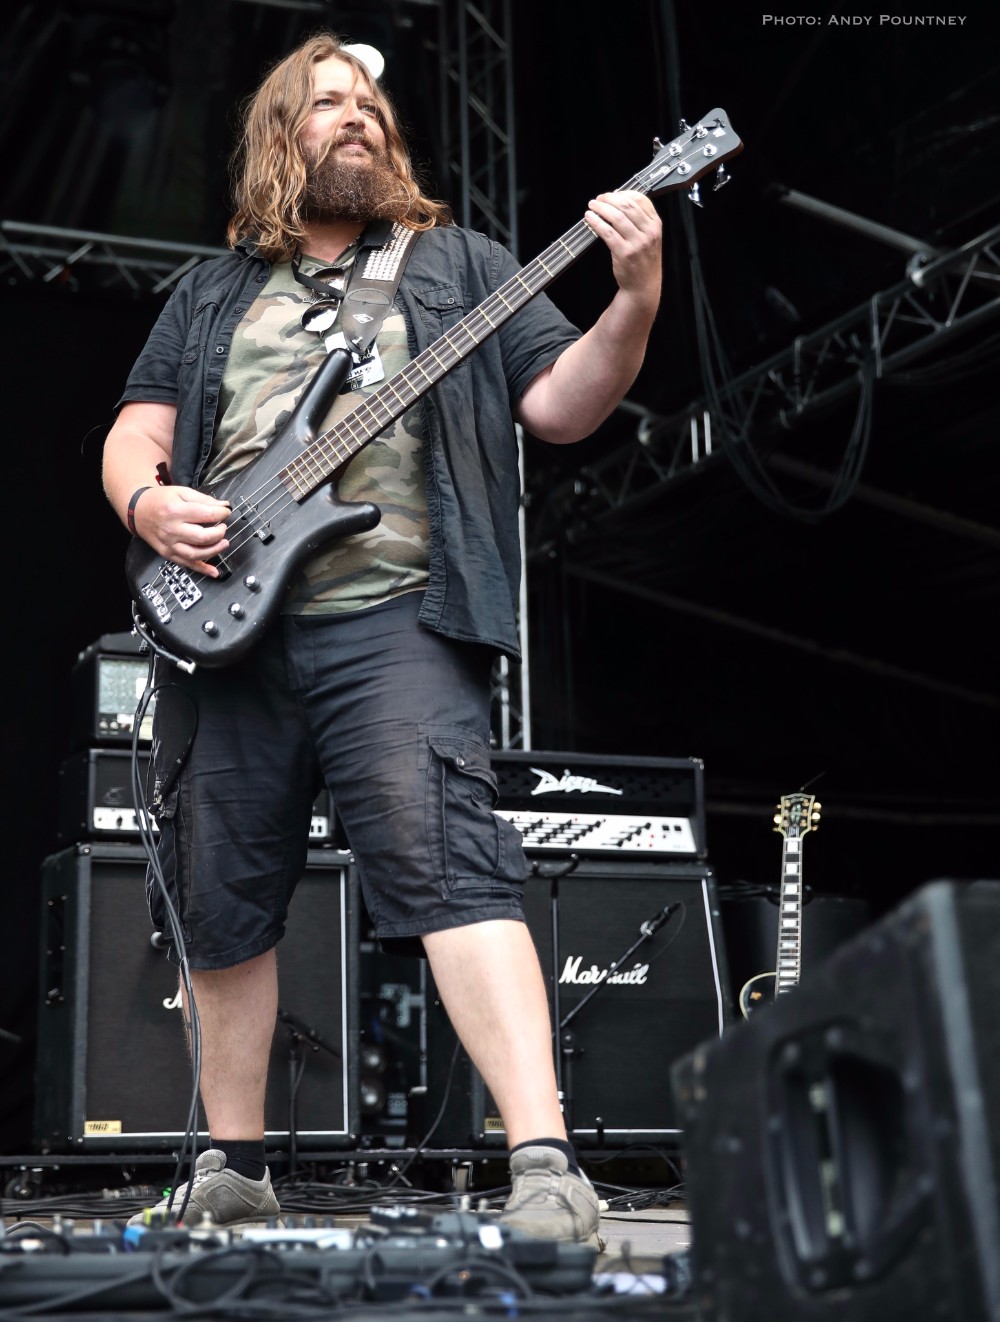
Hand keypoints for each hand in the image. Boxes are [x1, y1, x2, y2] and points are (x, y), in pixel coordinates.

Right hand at [133, 484, 230, 577]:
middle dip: (219, 533)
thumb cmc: (160, 501)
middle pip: (202, 537)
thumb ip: (203, 499)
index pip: (206, 515)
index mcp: (175, 510)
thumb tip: (223, 505)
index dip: (221, 514)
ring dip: (214, 551)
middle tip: (223, 528)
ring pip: (195, 553)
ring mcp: (169, 544)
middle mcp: (171, 529)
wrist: (138, 511)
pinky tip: (214, 572)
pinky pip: (187, 564)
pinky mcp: (168, 553)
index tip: (226, 512)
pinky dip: (202, 569)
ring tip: (224, 543)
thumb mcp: (181, 492)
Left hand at [584, 189, 661, 306]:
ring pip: (617, 217)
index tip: (611, 194)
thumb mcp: (649, 237)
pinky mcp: (624, 253)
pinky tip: (590, 219)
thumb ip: (639, 220)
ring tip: (591, 206)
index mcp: (655, 224)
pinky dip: (596, 223)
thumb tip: (618, 200)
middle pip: (627, 205)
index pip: (640, 200)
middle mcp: (649, 232)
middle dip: (609, 199)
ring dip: (601, 208)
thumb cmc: (643, 260)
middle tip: (598, 199)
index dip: (623, 193)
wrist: (643, 286)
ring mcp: (637, 243)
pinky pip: (607, 232)